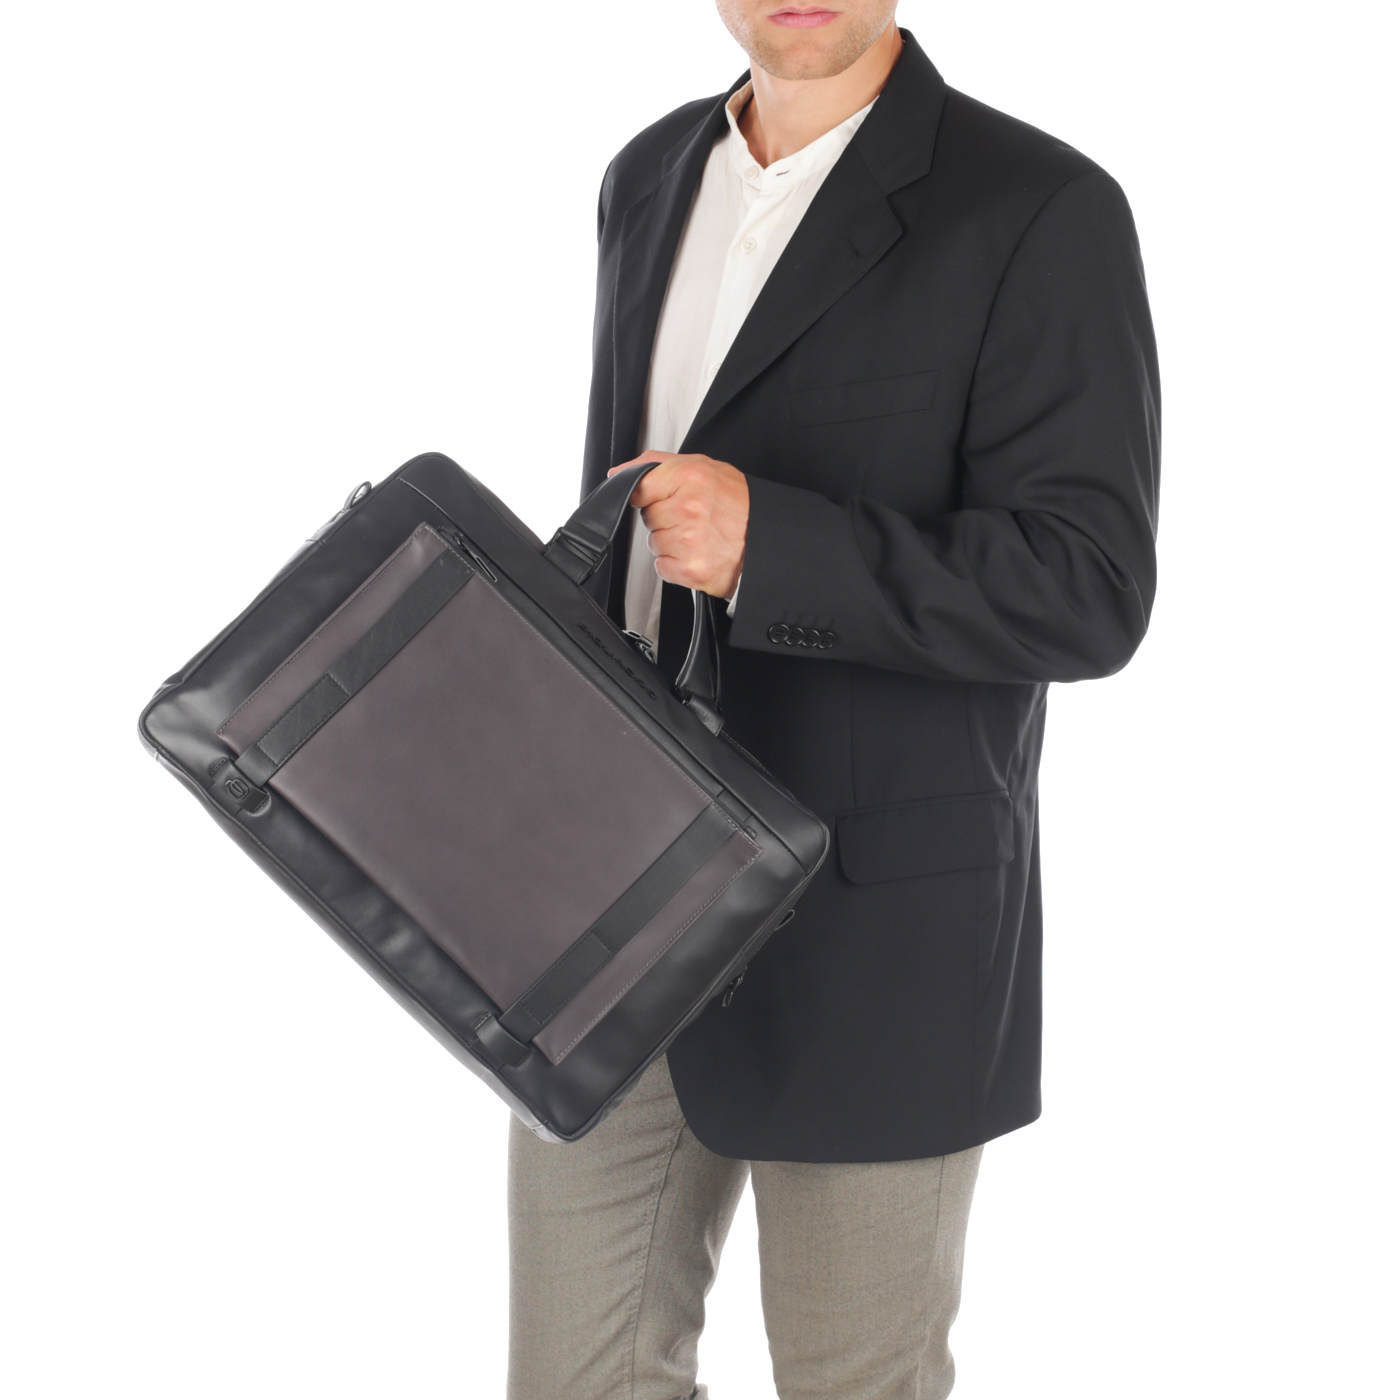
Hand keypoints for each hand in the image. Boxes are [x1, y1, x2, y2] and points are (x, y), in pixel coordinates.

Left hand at [609, 452, 747, 598]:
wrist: (769, 542)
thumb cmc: (740, 505)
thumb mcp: (705, 468)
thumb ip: (658, 464)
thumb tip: (618, 472)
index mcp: (690, 477)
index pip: (638, 486)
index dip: (648, 495)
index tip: (662, 499)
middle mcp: (688, 507)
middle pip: (648, 516)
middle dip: (666, 518)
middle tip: (695, 518)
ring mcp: (688, 540)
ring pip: (654, 542)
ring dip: (672, 542)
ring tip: (700, 537)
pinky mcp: (690, 569)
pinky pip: (662, 566)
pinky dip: (677, 564)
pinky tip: (699, 554)